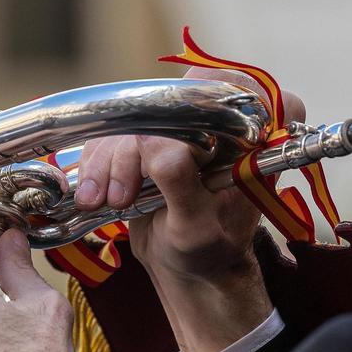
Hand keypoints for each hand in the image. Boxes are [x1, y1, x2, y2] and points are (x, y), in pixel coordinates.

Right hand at [75, 67, 305, 351]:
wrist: (191, 263)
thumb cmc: (207, 248)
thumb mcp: (197, 226)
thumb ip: (180, 182)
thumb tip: (155, 144)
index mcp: (258, 134)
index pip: (234, 88)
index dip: (196, 106)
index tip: (163, 154)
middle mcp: (224, 117)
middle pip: (168, 102)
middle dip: (133, 148)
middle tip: (121, 195)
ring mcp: (185, 121)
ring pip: (134, 116)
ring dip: (110, 161)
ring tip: (104, 201)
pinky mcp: (152, 132)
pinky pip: (115, 130)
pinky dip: (98, 162)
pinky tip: (94, 195)